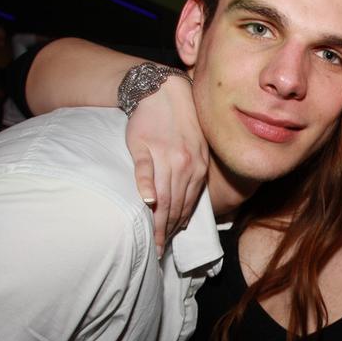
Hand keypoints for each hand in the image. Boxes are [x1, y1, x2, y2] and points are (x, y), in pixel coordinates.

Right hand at [125, 77, 206, 254]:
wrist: (163, 92)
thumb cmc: (178, 122)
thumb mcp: (195, 148)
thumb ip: (193, 174)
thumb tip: (186, 205)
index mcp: (198, 166)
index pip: (188, 204)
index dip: (179, 225)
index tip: (172, 241)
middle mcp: (185, 164)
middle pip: (176, 204)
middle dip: (168, 229)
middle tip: (160, 248)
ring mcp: (165, 155)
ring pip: (163, 193)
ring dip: (158, 218)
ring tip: (152, 236)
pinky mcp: (144, 146)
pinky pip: (146, 170)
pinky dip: (147, 187)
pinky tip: (146, 202)